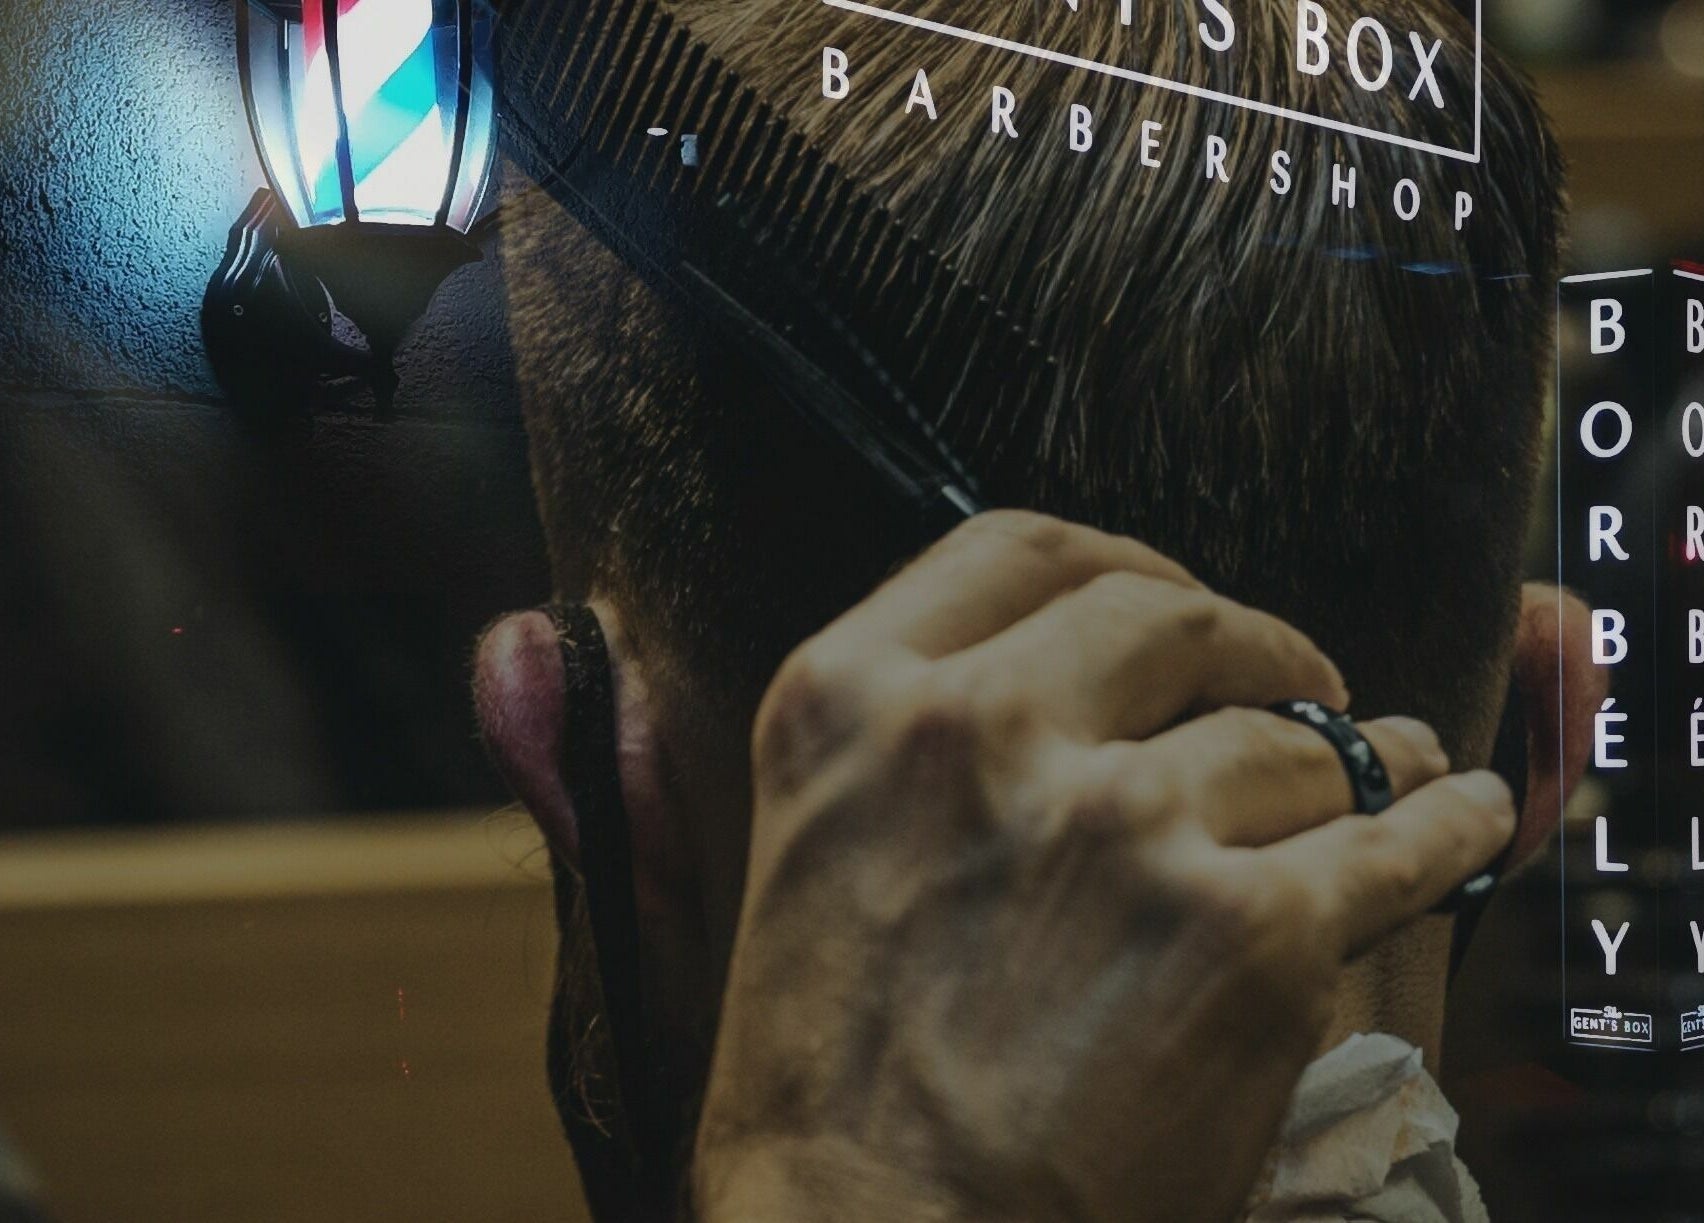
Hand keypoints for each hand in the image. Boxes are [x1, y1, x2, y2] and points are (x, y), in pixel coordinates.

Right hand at [693, 512, 1514, 1222]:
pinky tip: (1461, 815)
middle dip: (1250, 642)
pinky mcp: (1242, 934)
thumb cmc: (830, 1088)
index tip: (1166, 593)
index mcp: (850, 701)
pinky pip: (1391, 842)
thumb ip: (911, 740)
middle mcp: (977, 732)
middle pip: (1169, 614)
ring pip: (1289, 740)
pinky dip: (1445, 825)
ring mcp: (1115, 824)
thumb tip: (1068, 690)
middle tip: (1290, 681)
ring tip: (1381, 771)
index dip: (1119, 563)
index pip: (1018, 549)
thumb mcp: (812, 850)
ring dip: (1350, 757)